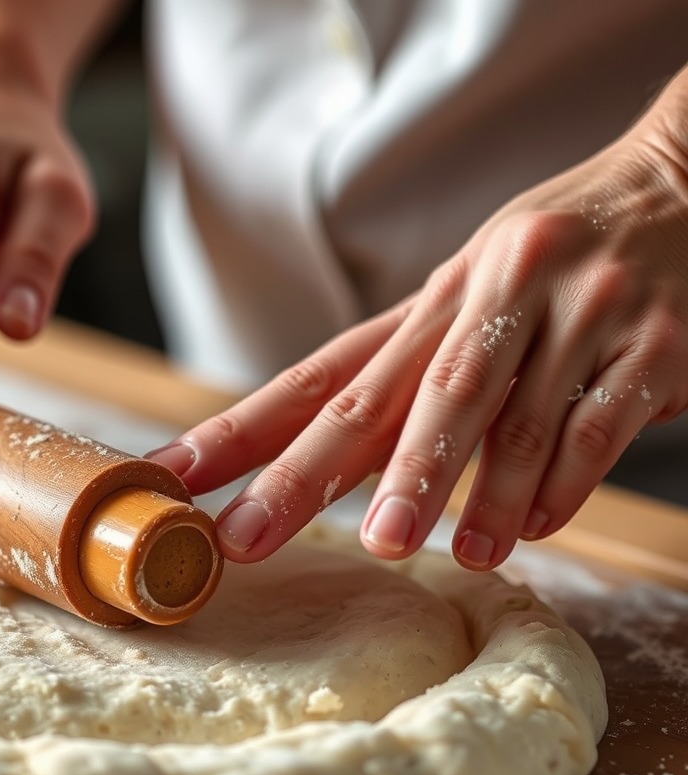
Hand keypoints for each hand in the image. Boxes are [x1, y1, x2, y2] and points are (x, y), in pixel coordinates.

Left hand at [149, 116, 687, 570]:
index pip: (320, 376)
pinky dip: (558, 486)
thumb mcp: (469, 299)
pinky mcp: (652, 344)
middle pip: (386, 403)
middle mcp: (487, 297)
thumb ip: (410, 380)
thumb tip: (339, 479)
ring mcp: (572, 315)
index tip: (172, 476)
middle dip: (311, 479)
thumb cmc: (553, 263)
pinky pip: (594, 428)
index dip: (242, 431)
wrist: (686, 185)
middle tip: (255, 537)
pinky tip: (531, 528)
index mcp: (430, 299)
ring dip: (460, 495)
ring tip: (444, 555)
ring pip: (498, 421)